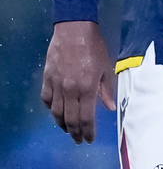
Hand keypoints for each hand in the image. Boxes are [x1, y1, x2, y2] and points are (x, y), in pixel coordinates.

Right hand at [41, 21, 115, 143]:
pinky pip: (46, 99)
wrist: (74, 29)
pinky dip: (51, 108)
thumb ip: (106, 90)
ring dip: (62, 124)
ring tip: (68, 130)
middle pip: (70, 119)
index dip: (88, 132)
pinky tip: (56, 111)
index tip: (90, 139)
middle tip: (79, 140)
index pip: (86, 118)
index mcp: (87, 88)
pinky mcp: (47, 78)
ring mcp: (56, 85)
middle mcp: (70, 90)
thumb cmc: (94, 46)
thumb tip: (110, 108)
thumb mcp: (106, 67)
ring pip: (56, 113)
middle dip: (75, 133)